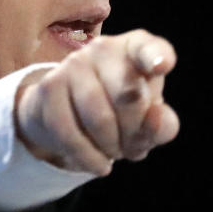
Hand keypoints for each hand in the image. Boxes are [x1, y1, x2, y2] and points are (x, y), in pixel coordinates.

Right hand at [14, 29, 178, 175]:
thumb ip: (162, 124)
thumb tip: (155, 118)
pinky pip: (70, 133)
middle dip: (134, 133)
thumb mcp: (148, 120)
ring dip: (111, 148)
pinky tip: (97, 164)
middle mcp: (104, 47)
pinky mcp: (49, 86)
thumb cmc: (120, 112)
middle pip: (129, 96)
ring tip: (113, 153)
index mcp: (136, 48)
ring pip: (99, 118)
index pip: (147, 48)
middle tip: (131, 147)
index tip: (161, 66)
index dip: (156, 57)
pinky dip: (88, 157)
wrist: (66, 114)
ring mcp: (73, 64)